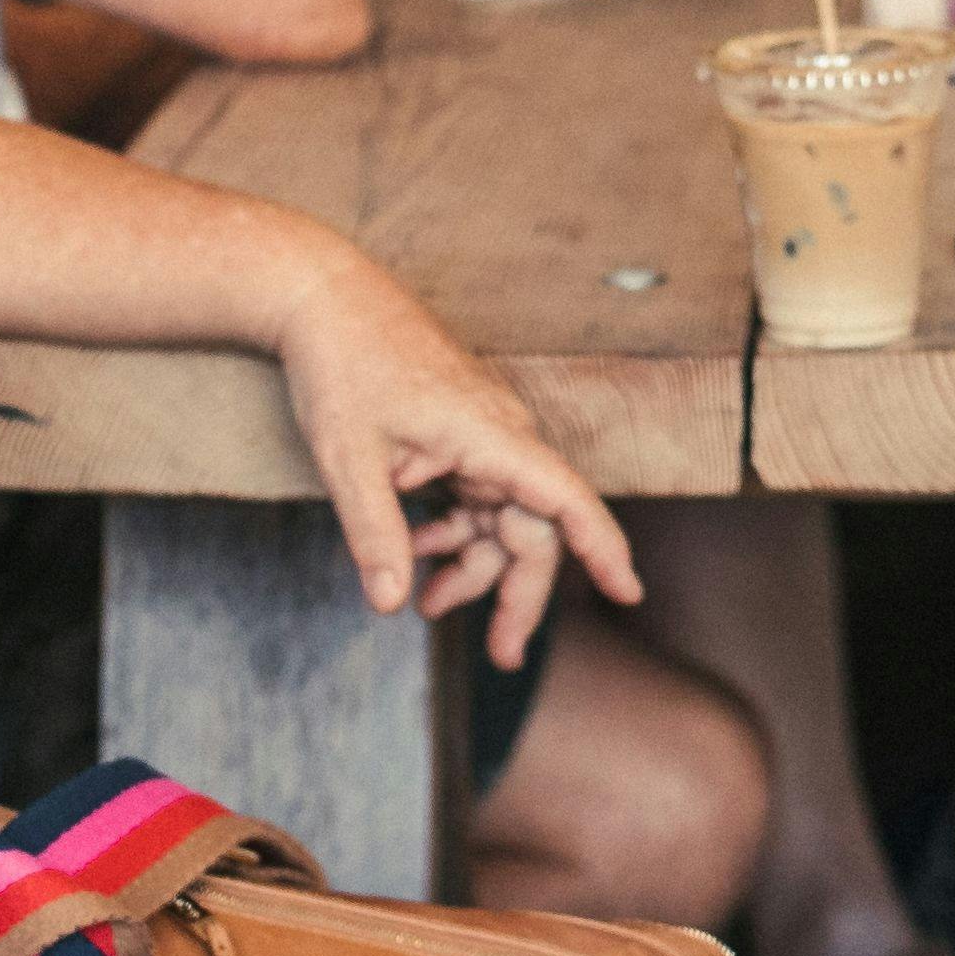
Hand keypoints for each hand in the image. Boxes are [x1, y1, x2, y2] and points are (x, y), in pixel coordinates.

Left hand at [271, 257, 645, 664]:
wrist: (325, 299)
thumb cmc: (342, 367)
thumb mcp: (348, 458)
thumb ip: (375, 534)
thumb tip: (392, 604)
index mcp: (492, 436)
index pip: (565, 500)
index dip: (602, 547)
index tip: (629, 592)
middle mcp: (502, 437)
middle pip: (534, 528)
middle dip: (519, 594)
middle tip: (501, 656)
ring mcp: (484, 437)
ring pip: (503, 518)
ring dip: (475, 567)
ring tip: (428, 606)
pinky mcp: (461, 437)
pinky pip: (477, 498)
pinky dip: (453, 533)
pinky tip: (418, 554)